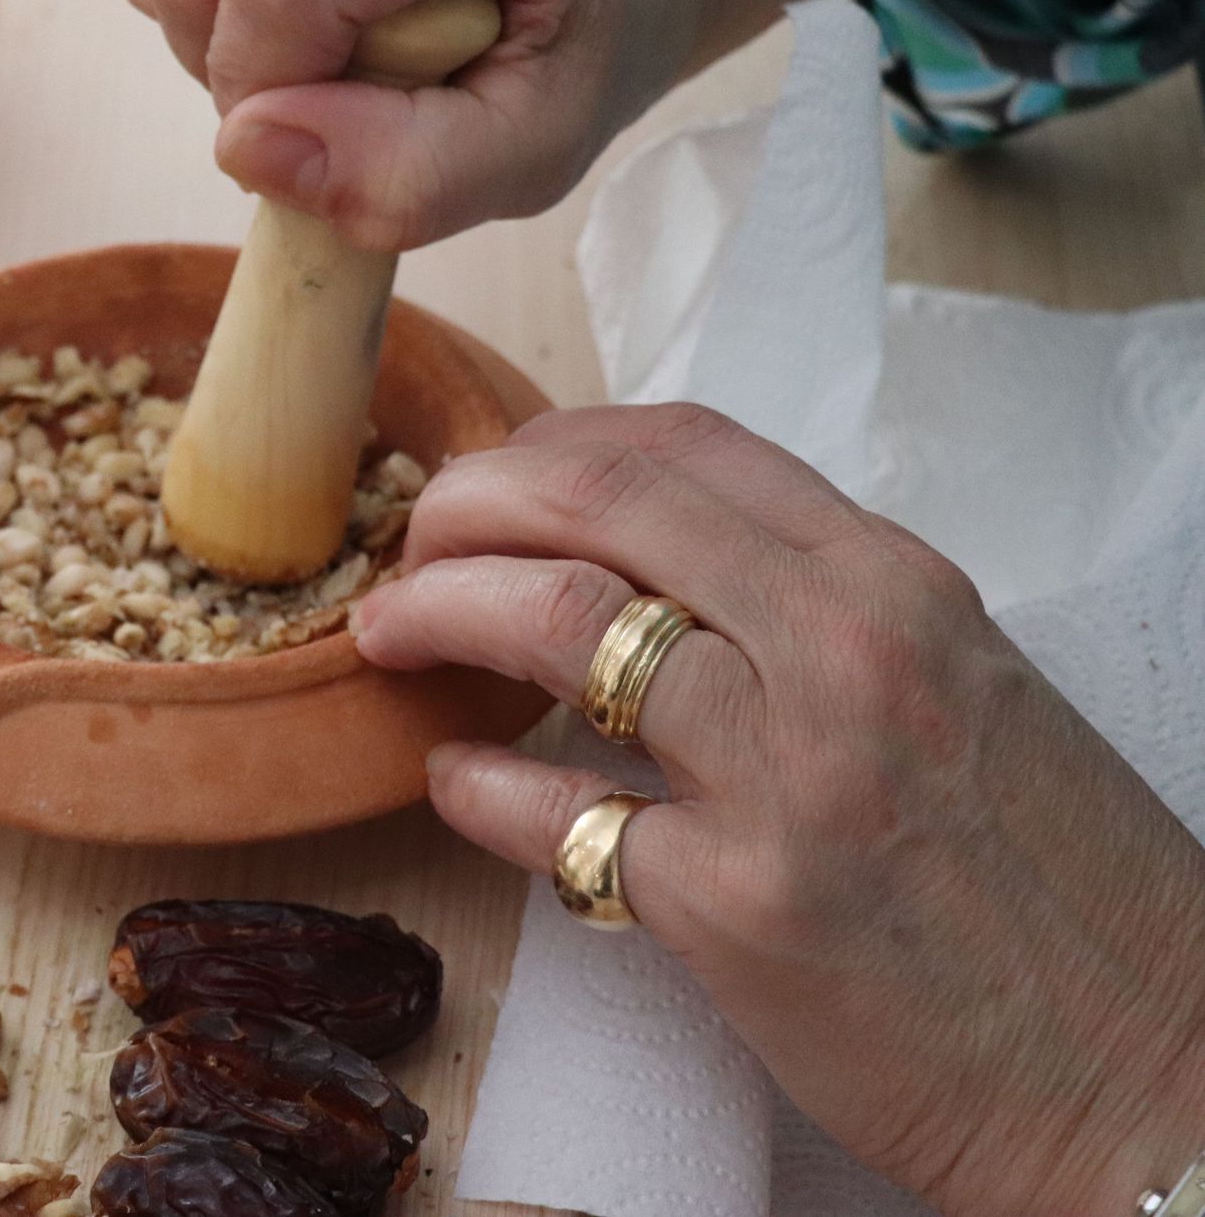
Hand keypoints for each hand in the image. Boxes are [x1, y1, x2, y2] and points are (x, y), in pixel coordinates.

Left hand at [349, 403, 1204, 1216]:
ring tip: (392, 633)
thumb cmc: (1056, 886)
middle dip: (467, 505)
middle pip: (597, 505)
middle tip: (410, 542)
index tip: (491, 475)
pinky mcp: (737, 909)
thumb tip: (663, 556)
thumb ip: (826, 611)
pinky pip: (555, 816)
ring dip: (439, 611)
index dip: (553, 443)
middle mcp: (847, 655)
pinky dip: (476, 786)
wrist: (1148, 1080)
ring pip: (557, 623)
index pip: (686, 446)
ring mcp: (790, 777)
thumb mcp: (970, 688)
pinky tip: (451, 776)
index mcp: (901, 587)